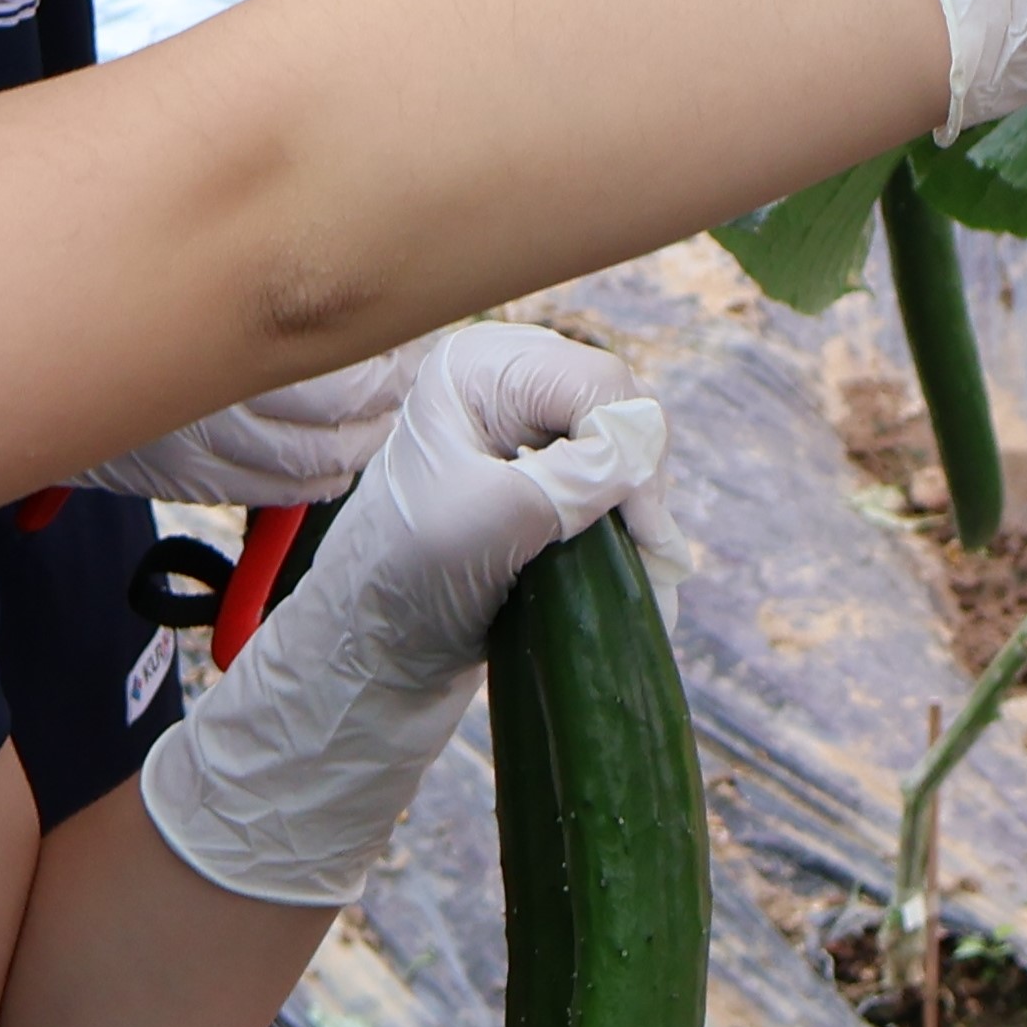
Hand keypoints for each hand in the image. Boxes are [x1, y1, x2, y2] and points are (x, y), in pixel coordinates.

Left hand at [130, 328, 663, 908]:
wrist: (375, 656)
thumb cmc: (408, 580)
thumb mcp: (491, 520)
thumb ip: (572, 475)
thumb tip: (643, 441)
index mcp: (476, 370)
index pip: (595, 382)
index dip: (630, 451)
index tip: (641, 531)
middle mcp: (502, 384)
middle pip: (617, 408)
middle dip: (638, 479)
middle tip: (650, 556)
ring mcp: (520, 431)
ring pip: (621, 447)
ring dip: (638, 507)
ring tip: (647, 569)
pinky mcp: (538, 477)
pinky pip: (608, 481)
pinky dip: (626, 521)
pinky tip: (635, 562)